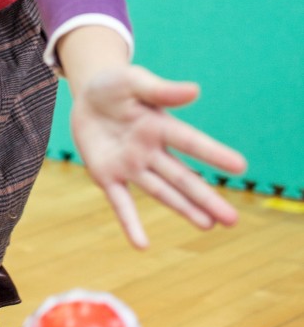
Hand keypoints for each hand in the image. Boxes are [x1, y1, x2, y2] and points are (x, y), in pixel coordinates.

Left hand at [71, 65, 246, 248]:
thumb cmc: (115, 85)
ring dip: (183, 210)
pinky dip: (130, 223)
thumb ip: (160, 90)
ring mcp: (131, 166)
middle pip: (182, 177)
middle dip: (205, 198)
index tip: (240, 167)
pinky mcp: (107, 176)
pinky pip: (120, 202)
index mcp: (161, 125)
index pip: (191, 142)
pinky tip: (141, 245)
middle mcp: (151, 150)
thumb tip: (195, 91)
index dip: (213, 154)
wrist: (86, 97)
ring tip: (209, 225)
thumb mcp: (133, 81)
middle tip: (232, 220)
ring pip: (161, 192)